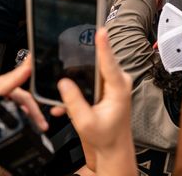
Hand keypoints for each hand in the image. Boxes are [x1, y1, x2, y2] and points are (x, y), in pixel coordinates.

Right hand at [51, 28, 132, 155]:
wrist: (112, 149)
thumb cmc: (106, 138)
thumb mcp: (85, 122)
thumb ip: (73, 102)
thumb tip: (64, 83)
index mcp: (119, 89)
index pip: (109, 63)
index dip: (103, 46)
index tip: (101, 31)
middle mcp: (118, 82)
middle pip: (97, 63)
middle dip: (80, 63)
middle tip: (64, 62)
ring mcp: (112, 84)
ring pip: (90, 71)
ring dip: (75, 80)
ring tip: (64, 97)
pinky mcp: (105, 87)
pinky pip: (88, 80)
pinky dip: (75, 91)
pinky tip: (63, 106)